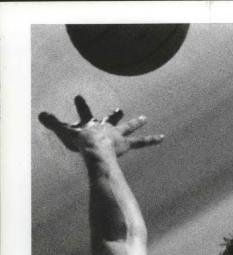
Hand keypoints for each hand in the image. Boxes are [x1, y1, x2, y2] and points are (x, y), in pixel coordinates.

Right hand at [38, 95, 163, 157]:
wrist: (94, 148)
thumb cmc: (80, 142)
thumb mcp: (64, 132)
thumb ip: (52, 123)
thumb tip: (39, 115)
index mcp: (91, 124)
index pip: (85, 112)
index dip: (81, 105)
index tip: (79, 97)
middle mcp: (106, 127)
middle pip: (111, 119)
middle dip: (115, 115)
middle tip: (119, 109)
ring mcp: (117, 135)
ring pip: (129, 128)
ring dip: (137, 123)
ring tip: (145, 118)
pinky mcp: (126, 144)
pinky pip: (142, 142)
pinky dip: (152, 140)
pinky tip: (163, 137)